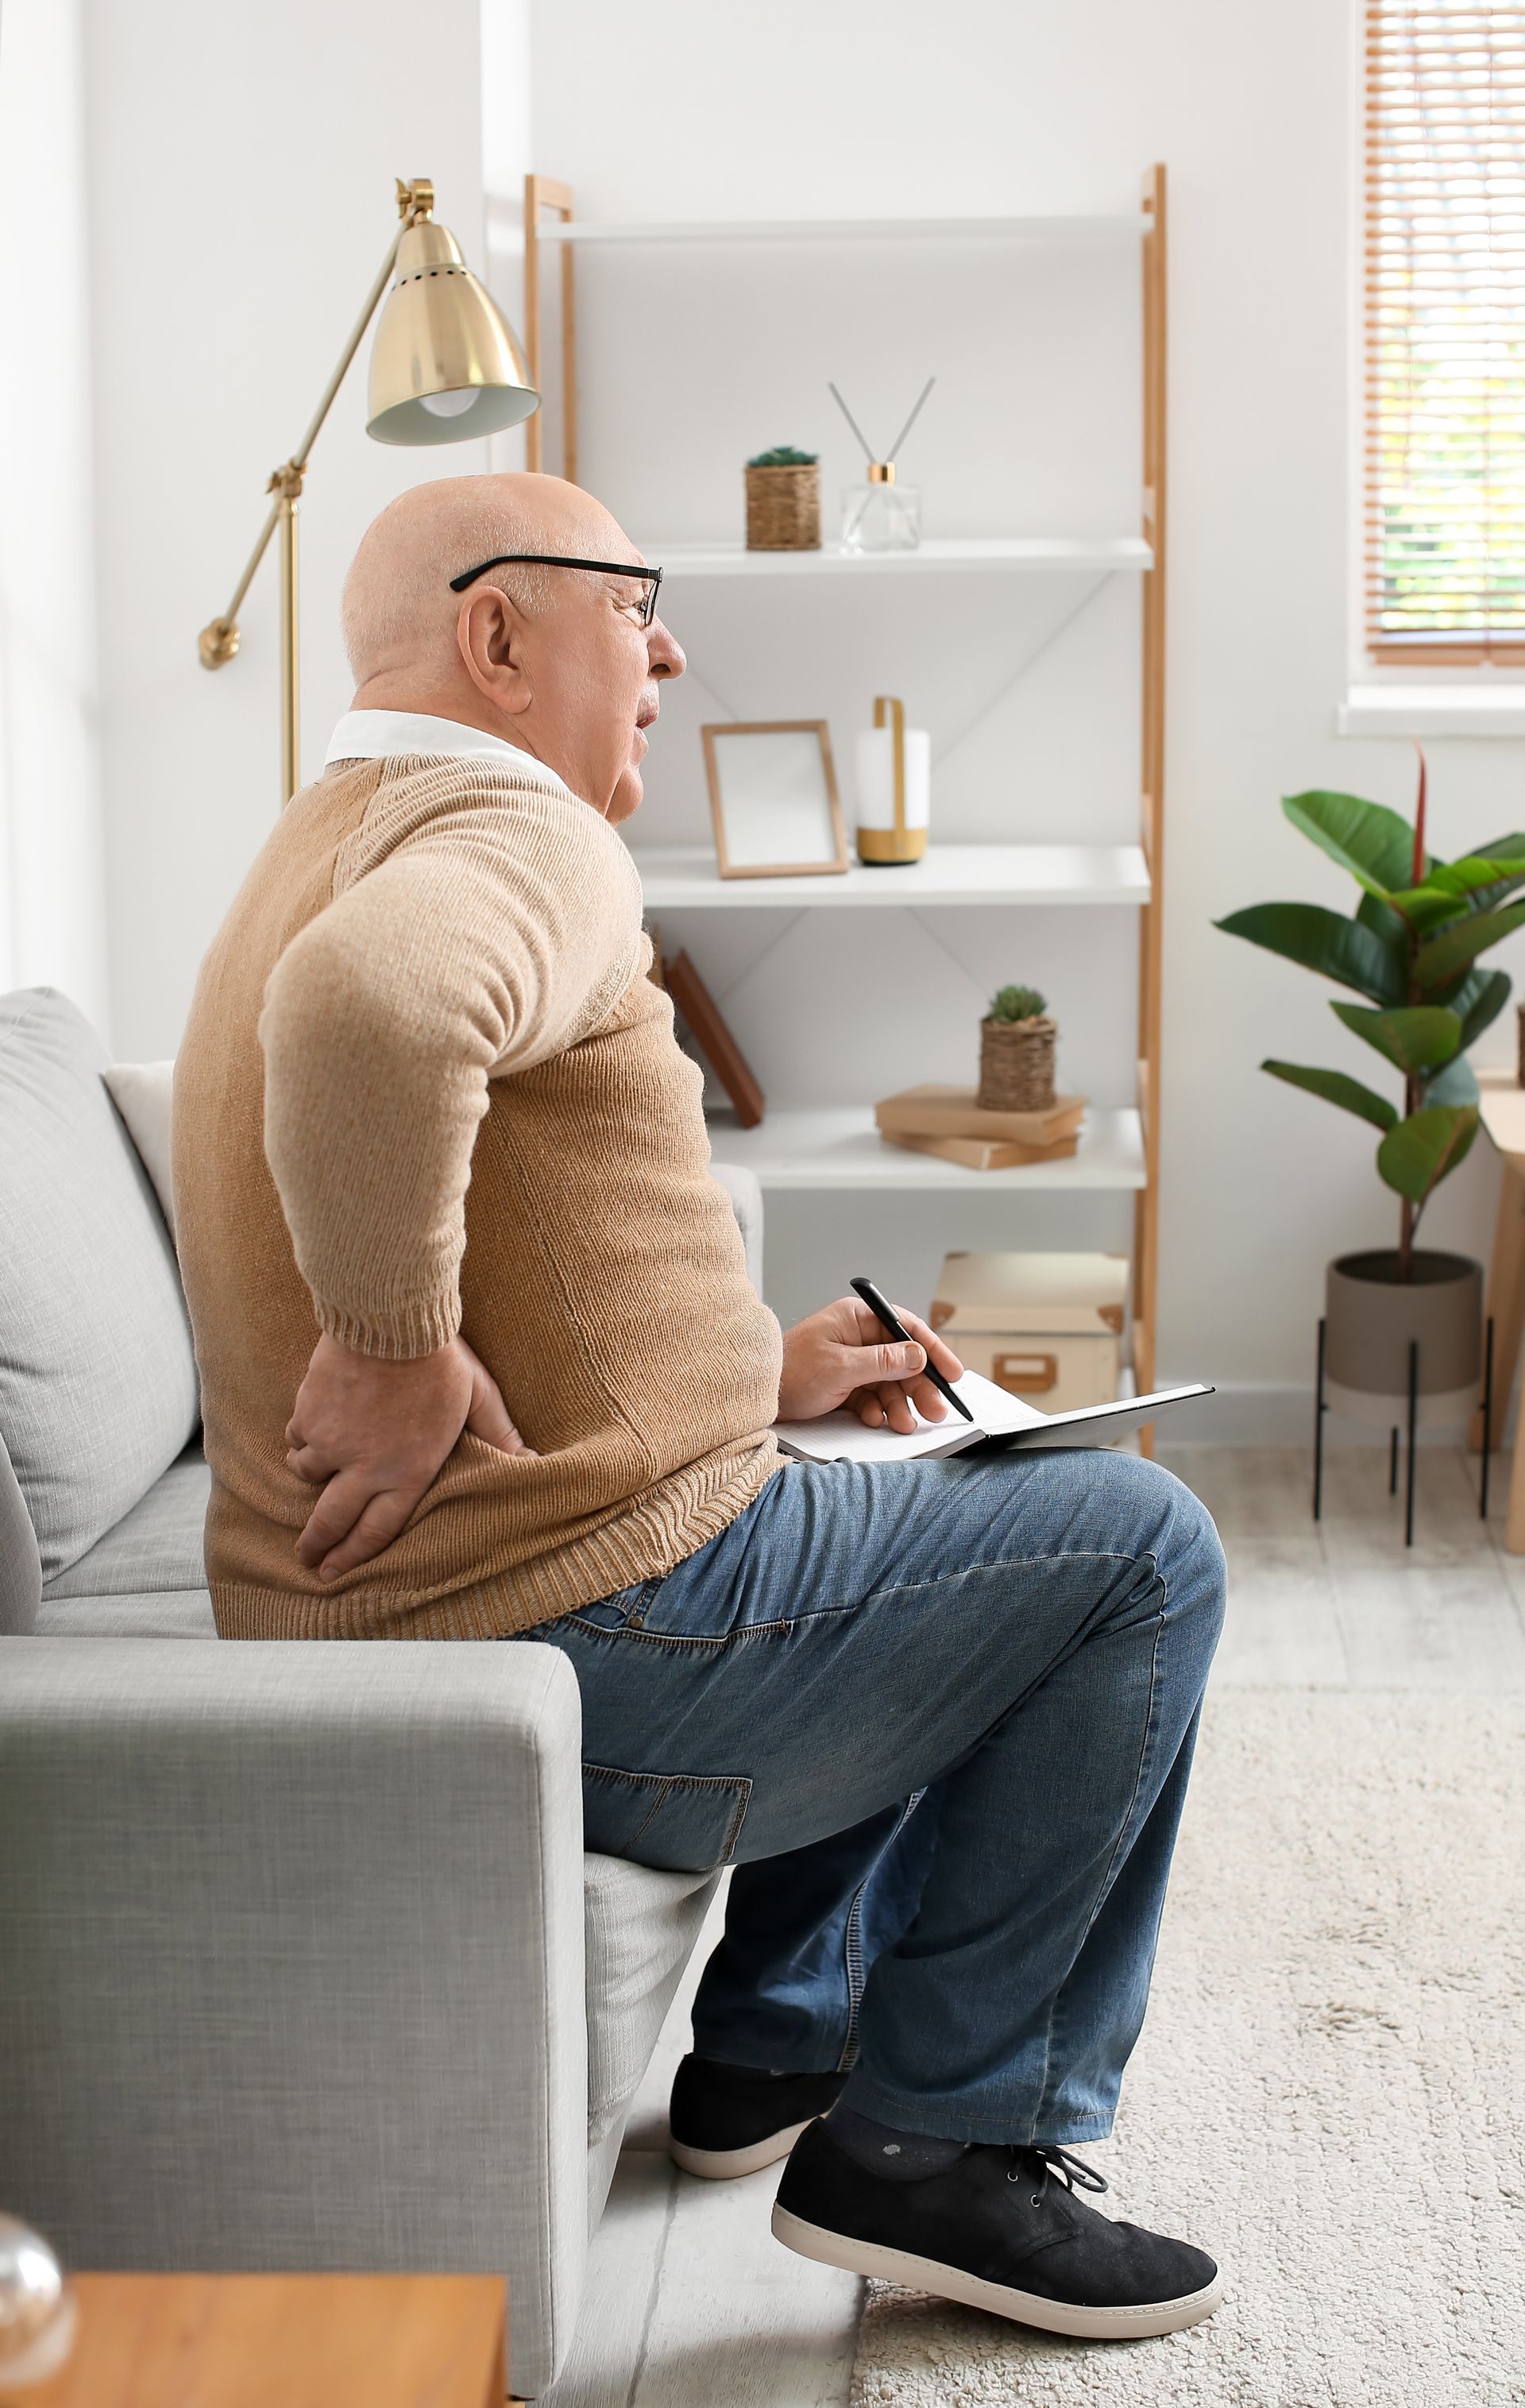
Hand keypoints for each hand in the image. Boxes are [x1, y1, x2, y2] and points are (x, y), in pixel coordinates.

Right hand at [285, 1332, 532, 1579]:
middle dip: (315, 1546)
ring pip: (307, 1474)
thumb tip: (530, 1458)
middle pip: (330, 1521)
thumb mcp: (478, 1397)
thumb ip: (498, 1432)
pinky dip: (301, 1434)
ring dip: (310, 1474)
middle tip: (306, 1559)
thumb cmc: (440, 1359)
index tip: (335, 1572)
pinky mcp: (308, 1415)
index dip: (354, 1556)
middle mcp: (365, 1468)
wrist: (391, 1321)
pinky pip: (296, 1436)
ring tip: (313, 1469)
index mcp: (409, 1472)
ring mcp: (332, 1443)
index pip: (377, 1530)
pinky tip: (311, 1425)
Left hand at [778, 1296, 964, 1435]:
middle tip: (935, 1410)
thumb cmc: (789, 1372)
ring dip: (899, 1404)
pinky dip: (876, 1410)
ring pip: (888, 1382)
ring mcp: (850, 1361)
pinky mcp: (843, 1384)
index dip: (932, 1350)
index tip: (952, 1372)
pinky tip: (874, 1420)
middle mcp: (856, 1337)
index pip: (905, 1328)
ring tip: (904, 1424)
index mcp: (856, 1319)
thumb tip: (918, 1355)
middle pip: (900, 1360)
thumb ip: (883, 1362)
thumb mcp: (841, 1367)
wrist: (754, 1396)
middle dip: (919, 1387)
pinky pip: (871, 1396)